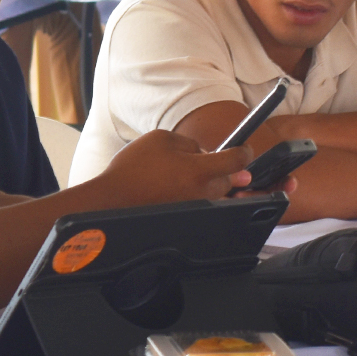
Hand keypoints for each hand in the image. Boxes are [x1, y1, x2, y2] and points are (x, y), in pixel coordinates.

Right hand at [96, 129, 253, 205]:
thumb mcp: (162, 138)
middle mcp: (202, 192)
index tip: (244, 149)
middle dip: (221, 168)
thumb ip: (190, 142)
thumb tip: (203, 152)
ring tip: (180, 174)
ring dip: (205, 181)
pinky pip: (199, 202)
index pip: (236, 161)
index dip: (244, 152)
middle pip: (227, 179)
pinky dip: (192, 194)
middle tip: (201, 160)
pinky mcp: (185, 216)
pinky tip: (174, 187)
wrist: (112, 199)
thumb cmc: (133, 168)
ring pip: (212, 192)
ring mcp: (194, 207)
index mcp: (199, 170)